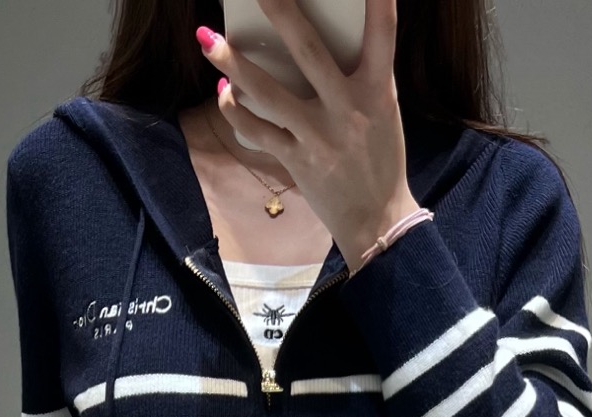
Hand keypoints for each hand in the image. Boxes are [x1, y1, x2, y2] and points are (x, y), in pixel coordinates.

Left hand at [196, 0, 420, 271]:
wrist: (376, 221)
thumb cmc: (380, 160)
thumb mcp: (383, 112)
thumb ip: (362, 76)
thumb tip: (326, 40)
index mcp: (378, 91)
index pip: (383, 33)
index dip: (378, 2)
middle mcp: (347, 108)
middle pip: (309, 51)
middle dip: (281, 14)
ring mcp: (319, 135)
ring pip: (268, 93)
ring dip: (233, 65)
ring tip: (208, 41)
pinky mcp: (297, 160)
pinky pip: (257, 131)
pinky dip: (236, 111)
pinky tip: (223, 93)